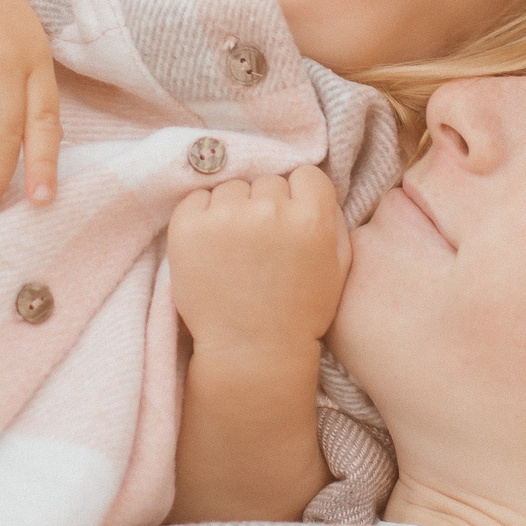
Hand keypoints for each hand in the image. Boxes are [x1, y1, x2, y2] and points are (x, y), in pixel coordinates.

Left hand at [165, 168, 350, 362]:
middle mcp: (269, 210)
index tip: (291, 224)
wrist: (251, 351)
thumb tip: (310, 185)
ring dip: (234, 210)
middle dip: (267, 206)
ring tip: (236, 250)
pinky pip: (197, 198)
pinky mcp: (187, 227)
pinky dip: (203, 215)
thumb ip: (331, 218)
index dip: (300, 198)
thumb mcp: (337, 265)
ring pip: (232, 188)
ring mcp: (225, 217)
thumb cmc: (299, 311)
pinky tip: (212, 248)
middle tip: (262, 245)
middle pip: (267, 181)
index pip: (306, 175)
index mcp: (310, 218)